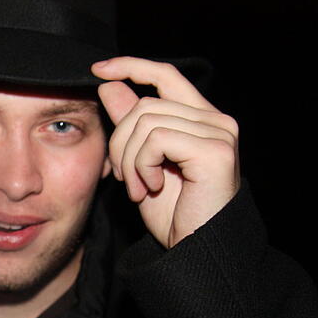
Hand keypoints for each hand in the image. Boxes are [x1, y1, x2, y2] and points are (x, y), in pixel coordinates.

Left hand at [91, 57, 240, 248]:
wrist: (194, 251)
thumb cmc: (173, 214)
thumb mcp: (141, 163)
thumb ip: (130, 124)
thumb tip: (110, 85)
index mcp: (200, 119)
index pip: (164, 74)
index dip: (130, 66)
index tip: (98, 70)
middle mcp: (216, 120)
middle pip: (143, 104)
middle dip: (119, 142)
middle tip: (121, 178)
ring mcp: (219, 132)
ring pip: (145, 121)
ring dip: (128, 160)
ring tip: (137, 188)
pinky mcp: (215, 149)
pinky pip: (155, 139)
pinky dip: (141, 165)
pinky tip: (150, 188)